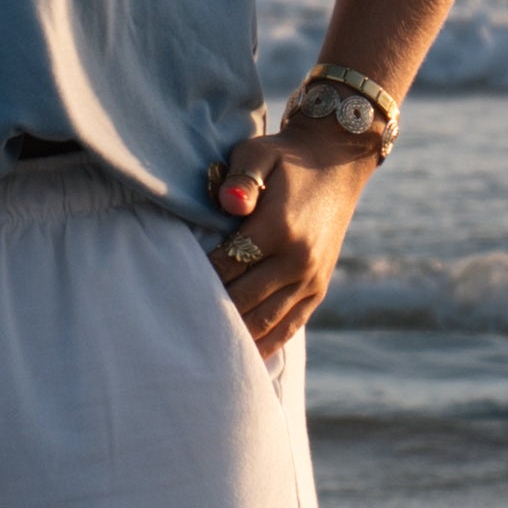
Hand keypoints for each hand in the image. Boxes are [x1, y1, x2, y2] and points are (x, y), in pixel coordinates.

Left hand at [200, 124, 379, 357]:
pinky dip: (265, 343)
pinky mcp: (319, 289)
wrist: (336, 163)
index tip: (171, 285)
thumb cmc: (285, 158)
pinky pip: (290, 326)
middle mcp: (298, 259)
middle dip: (210, 312)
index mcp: (278, 228)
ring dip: (234, 335)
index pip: (225, 266)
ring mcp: (311, 278)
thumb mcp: (259, 152)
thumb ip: (240, 177)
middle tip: (177, 322)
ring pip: (265, 321)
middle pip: (242, 300)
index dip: (197, 277)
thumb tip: (229, 204)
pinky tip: (242, 355)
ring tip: (202, 346)